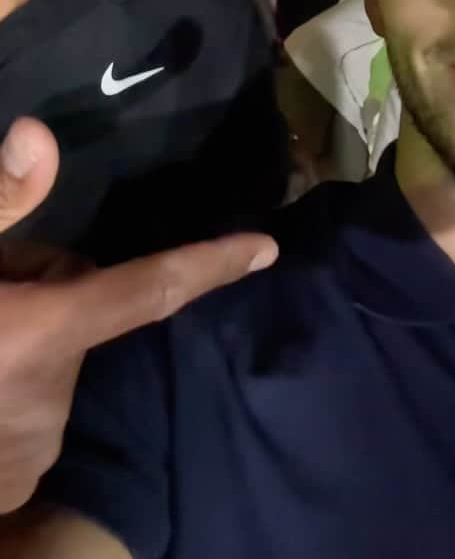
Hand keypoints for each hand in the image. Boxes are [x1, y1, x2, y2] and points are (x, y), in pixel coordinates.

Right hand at [0, 117, 277, 512]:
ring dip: (22, 341)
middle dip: (44, 291)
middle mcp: (58, 394)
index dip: (212, 263)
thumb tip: (40, 135)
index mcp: (46, 333)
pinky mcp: (17, 483)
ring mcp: (37, 448)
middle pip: (79, 311)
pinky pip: (34, 409)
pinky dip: (8, 389)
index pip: (152, 287)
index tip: (265, 247)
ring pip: (54, 360)